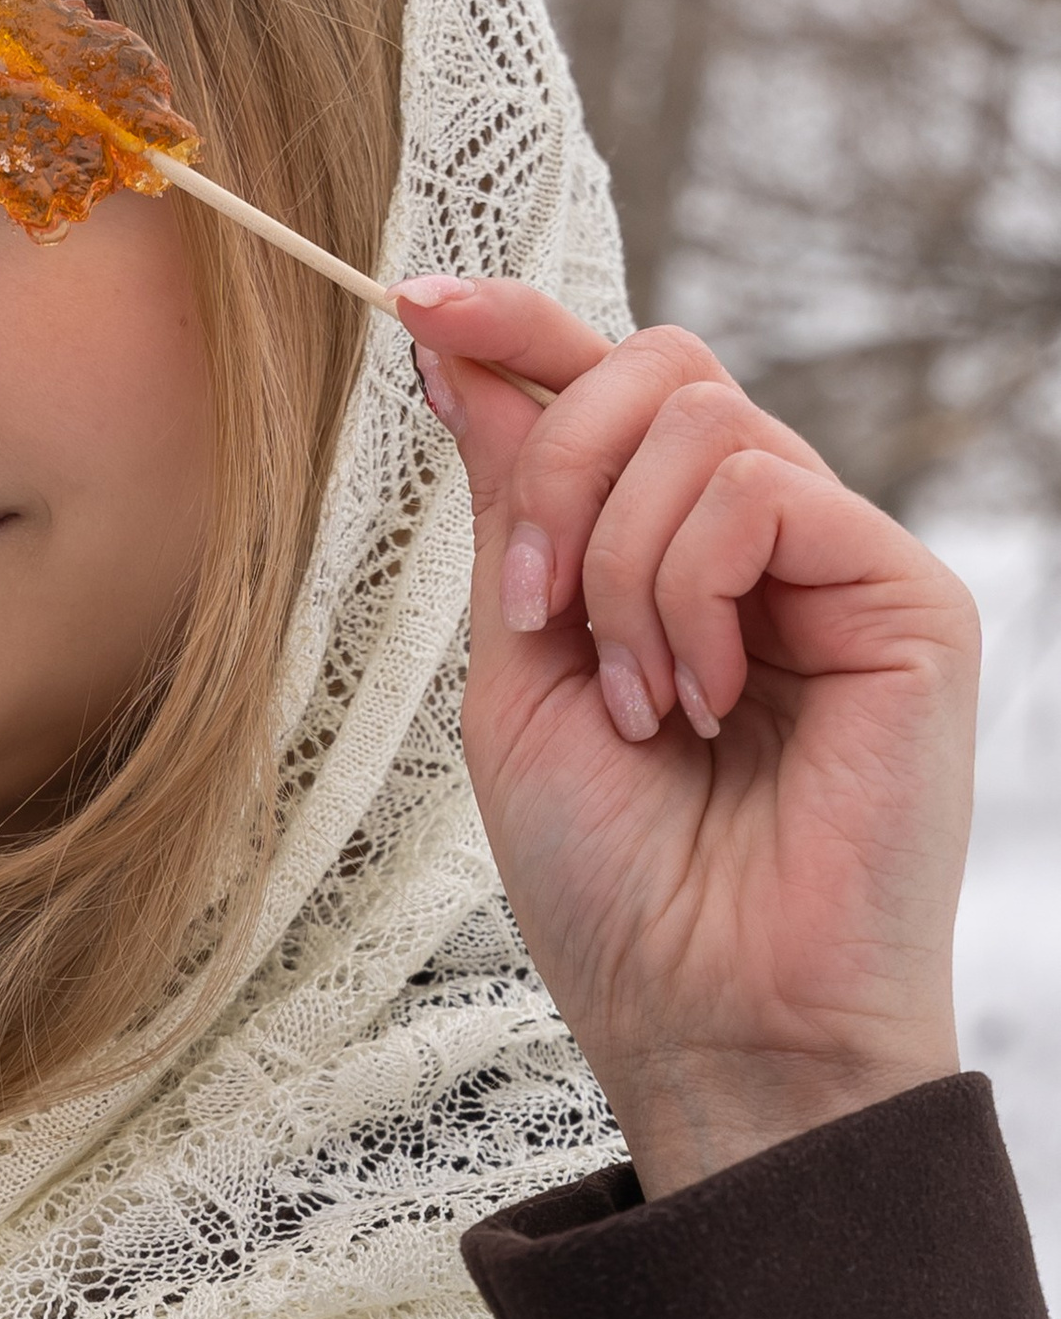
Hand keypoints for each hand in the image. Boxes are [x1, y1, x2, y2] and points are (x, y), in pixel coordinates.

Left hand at [398, 276, 978, 1198]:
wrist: (706, 1017)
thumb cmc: (614, 882)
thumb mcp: (518, 670)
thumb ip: (509, 507)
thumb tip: (455, 346)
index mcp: (669, 557)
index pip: (607, 387)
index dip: (517, 326)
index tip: (412, 301)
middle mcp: (763, 543)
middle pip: (654, 369)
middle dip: (552, 466)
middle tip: (535, 611)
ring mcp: (840, 563)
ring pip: (699, 420)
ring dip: (618, 562)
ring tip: (640, 704)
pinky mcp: (907, 594)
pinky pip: (763, 488)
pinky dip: (688, 588)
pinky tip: (701, 700)